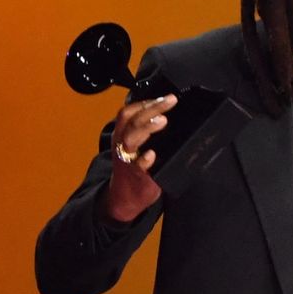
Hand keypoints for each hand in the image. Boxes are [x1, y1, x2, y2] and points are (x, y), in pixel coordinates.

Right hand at [102, 95, 176, 221]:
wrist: (125, 196)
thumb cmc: (135, 166)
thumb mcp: (137, 146)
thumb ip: (147, 132)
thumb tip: (170, 116)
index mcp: (123, 134)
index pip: (128, 112)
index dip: (144, 102)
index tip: (164, 97)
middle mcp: (122, 144)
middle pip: (132, 121)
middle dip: (151, 108)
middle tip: (169, 101)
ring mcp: (127, 159)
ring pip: (130, 139)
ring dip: (146, 128)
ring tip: (162, 120)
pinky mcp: (136, 175)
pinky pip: (137, 166)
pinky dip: (144, 160)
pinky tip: (152, 154)